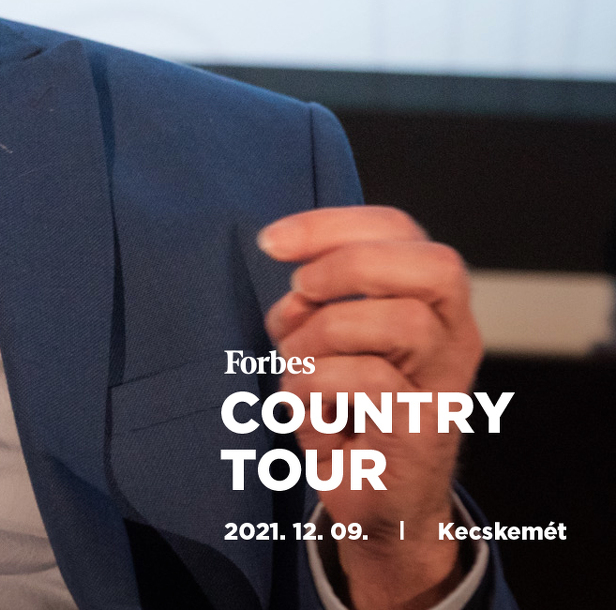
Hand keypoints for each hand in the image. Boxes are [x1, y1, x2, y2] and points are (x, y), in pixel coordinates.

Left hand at [260, 206, 481, 609]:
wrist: (375, 500)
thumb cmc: (347, 412)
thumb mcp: (321, 343)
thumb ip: (310, 306)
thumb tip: (294, 295)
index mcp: (427, 300)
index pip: (400, 230)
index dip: (332, 223)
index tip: (271, 242)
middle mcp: (452, 335)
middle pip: (432, 264)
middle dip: (347, 265)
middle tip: (300, 292)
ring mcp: (445, 382)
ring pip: (400, 320)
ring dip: (323, 335)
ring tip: (299, 365)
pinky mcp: (425, 428)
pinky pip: (370, 380)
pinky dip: (317, 386)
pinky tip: (310, 409)